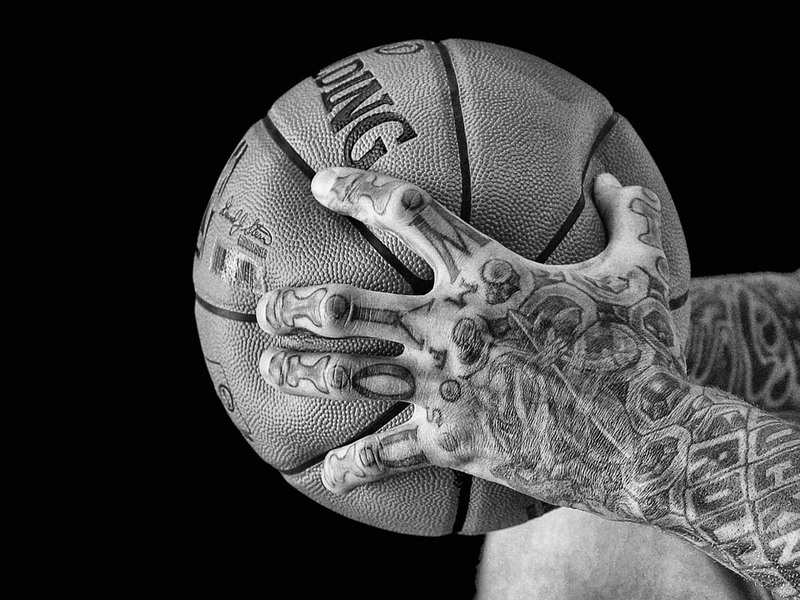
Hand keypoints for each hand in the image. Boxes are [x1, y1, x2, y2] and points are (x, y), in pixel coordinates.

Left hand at [256, 167, 685, 515]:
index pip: (408, 214)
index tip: (322, 184)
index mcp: (488, 276)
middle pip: (346, 308)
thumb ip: (633, 218)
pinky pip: (385, 456)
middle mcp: (450, 327)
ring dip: (297, 373)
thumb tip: (621, 181)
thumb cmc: (644, 351)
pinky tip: (328, 476)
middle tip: (267, 304)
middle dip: (295, 305)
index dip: (358, 191)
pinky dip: (351, 468)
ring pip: (344, 378)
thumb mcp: (646, 272)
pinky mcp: (451, 440)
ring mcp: (444, 386)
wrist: (649, 437)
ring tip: (266, 368)